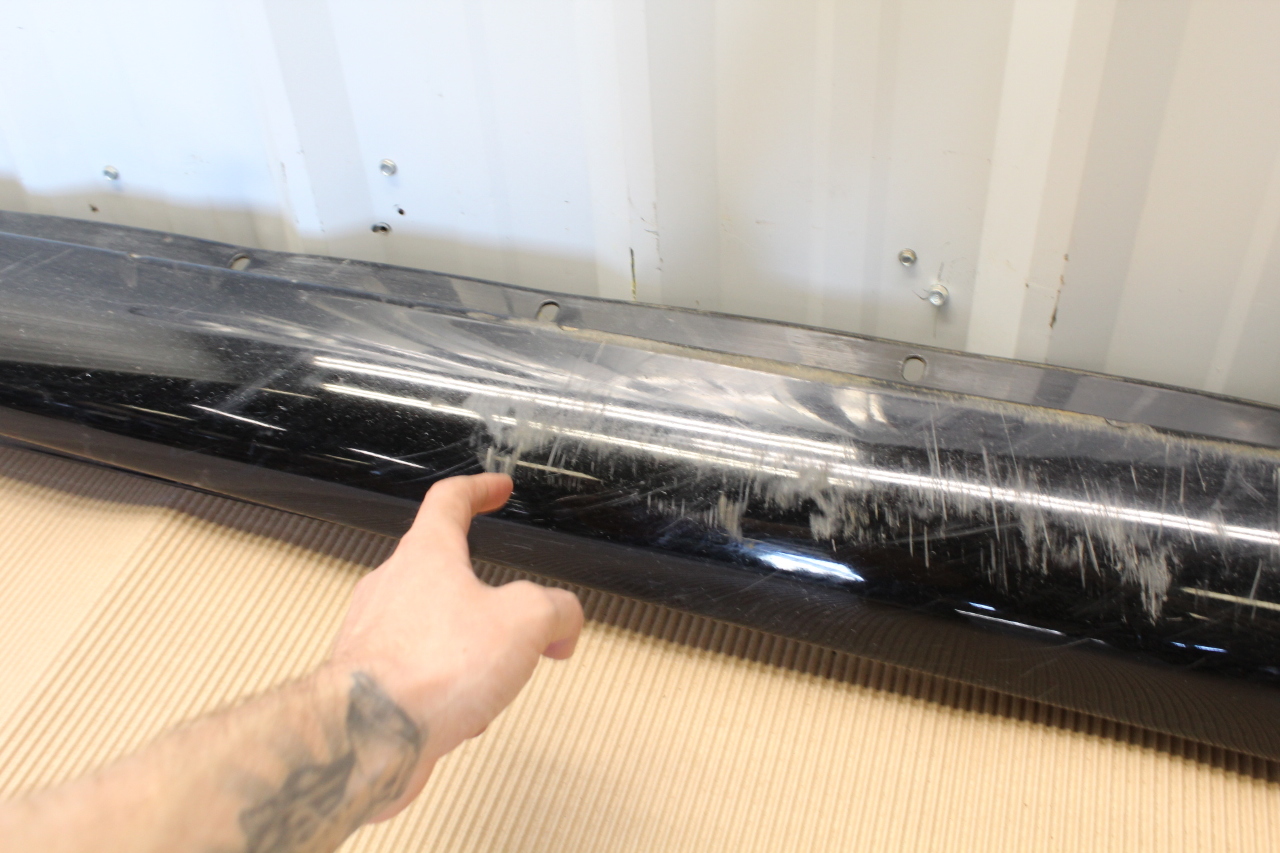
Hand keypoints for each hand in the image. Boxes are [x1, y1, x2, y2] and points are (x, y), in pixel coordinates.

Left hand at [325, 473, 583, 819]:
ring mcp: (374, 635)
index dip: (479, 489)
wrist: (368, 737)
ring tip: (492, 679)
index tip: (496, 489)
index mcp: (426, 554)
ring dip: (466, 647)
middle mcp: (392, 587)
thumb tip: (565, 622)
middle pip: (439, 568)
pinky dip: (446, 688)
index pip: (450, 500)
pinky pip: (416, 673)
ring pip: (430, 627)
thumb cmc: (429, 668)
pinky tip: (463, 716)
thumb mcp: (525, 622)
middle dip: (482, 591)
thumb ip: (556, 610)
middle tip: (512, 610)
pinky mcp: (368, 683)